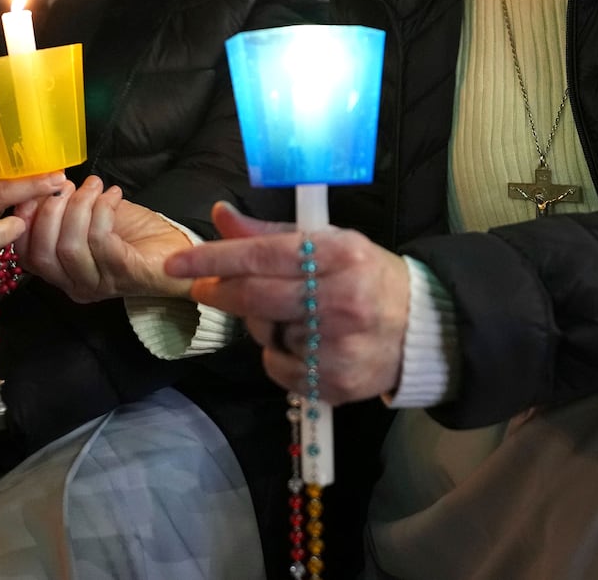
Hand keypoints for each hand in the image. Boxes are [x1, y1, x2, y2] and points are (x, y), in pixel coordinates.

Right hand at [16, 176, 194, 302]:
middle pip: (43, 254)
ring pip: (70, 246)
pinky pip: (100, 240)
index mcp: (62, 274)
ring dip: (80, 206)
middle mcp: (76, 285)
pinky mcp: (124, 275)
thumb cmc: (132, 233)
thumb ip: (63, 210)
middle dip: (50, 212)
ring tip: (95, 186)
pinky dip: (102, 210)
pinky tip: (113, 195)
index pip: (26, 256)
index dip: (24, 221)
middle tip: (66, 185)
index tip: (35, 189)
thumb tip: (41, 187)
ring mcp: (99, 284)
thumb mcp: (90, 218)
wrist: (179, 251)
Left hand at [163, 201, 410, 403]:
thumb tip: (222, 214)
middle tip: (203, 287)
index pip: (263, 255)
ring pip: (265, 334)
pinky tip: (304, 344)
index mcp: (341, 254)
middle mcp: (343, 300)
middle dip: (219, 291)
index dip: (214, 258)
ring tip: (290, 315)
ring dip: (261, 324)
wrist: (420, 330)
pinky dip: (279, 357)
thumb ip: (270, 232)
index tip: (177, 263)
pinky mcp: (336, 382)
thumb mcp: (327, 242)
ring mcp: (340, 346)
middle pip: (255, 297)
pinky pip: (278, 369)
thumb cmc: (365, 276)